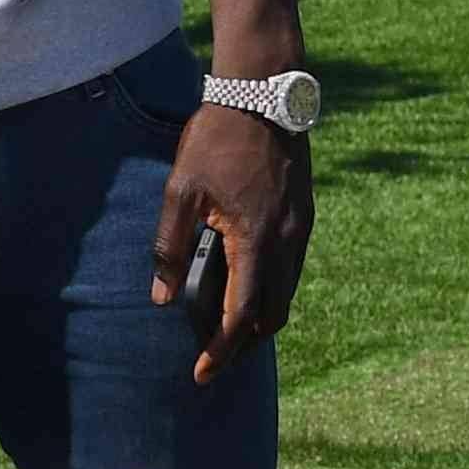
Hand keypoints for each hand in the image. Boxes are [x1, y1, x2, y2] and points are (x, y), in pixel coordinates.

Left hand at [155, 96, 312, 385]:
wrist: (263, 95)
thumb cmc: (216, 140)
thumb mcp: (181, 191)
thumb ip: (170, 246)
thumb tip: (162, 298)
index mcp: (257, 239)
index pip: (241, 312)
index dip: (221, 347)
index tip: (202, 372)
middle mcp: (289, 240)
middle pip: (272, 314)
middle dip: (244, 342)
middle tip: (213, 357)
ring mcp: (302, 228)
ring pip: (287, 293)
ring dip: (260, 317)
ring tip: (227, 329)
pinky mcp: (305, 215)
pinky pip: (292, 268)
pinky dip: (271, 289)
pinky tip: (246, 286)